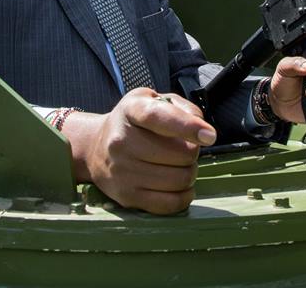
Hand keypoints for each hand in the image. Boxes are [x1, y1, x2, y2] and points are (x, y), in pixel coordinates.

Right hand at [61, 88, 215, 214]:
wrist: (96, 148)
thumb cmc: (134, 123)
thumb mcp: (153, 100)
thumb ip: (181, 108)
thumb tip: (202, 131)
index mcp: (132, 110)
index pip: (159, 117)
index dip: (187, 127)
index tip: (209, 136)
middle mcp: (121, 140)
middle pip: (179, 154)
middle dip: (193, 152)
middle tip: (185, 149)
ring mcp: (122, 171)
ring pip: (179, 179)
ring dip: (189, 173)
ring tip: (180, 165)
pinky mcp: (126, 196)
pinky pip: (170, 204)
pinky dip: (184, 196)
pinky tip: (180, 185)